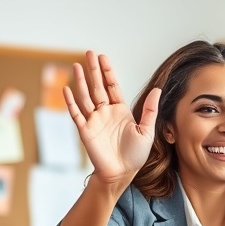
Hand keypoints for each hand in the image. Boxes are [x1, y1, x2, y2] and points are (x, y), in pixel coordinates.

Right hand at [64, 50, 160, 186]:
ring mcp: (94, 121)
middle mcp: (105, 113)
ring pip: (86, 96)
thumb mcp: (147, 131)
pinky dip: (71, 101)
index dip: (107, 72)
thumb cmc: (135, 155)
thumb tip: (157, 90)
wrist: (122, 174)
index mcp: (120, 110)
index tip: (103, 57)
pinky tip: (67, 89)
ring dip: (81, 81)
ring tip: (76, 65)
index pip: (112, 86)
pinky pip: (76, 113)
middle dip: (93, 69)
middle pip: (97, 86)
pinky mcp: (85, 131)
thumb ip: (150, 110)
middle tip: (89, 52)